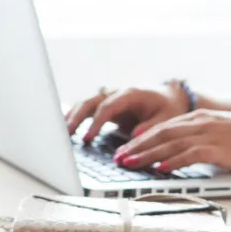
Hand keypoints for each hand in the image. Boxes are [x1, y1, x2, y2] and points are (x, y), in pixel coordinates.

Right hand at [66, 84, 189, 142]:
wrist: (168, 97)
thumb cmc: (168, 108)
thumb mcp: (167, 119)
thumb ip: (151, 127)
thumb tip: (134, 136)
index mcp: (131, 94)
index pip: (107, 106)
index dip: (96, 122)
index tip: (88, 138)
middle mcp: (116, 93)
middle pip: (90, 101)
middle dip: (77, 117)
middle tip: (66, 134)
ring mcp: (109, 98)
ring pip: (85, 103)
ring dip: (72, 116)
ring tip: (61, 133)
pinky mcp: (105, 106)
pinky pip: (86, 108)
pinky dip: (74, 116)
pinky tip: (65, 128)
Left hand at [112, 110, 230, 172]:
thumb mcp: (219, 135)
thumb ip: (197, 140)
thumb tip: (174, 154)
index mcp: (200, 118)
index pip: (162, 128)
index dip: (140, 140)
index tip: (123, 151)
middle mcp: (202, 122)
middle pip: (161, 134)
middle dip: (137, 147)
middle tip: (118, 159)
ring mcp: (211, 134)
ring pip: (171, 144)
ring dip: (147, 155)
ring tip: (130, 164)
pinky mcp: (221, 149)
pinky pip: (192, 155)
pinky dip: (173, 162)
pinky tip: (160, 169)